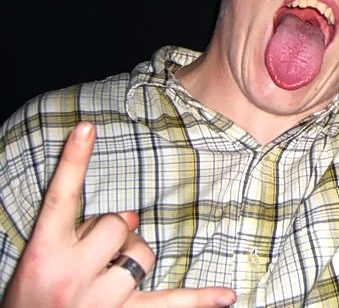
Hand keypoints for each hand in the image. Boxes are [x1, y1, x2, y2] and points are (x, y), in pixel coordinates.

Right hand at [1, 122, 236, 307]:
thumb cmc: (32, 299)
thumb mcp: (40, 261)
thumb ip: (79, 232)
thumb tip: (133, 218)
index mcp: (43, 253)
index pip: (60, 197)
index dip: (74, 161)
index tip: (88, 127)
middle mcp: (69, 275)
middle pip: (117, 225)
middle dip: (112, 234)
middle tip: (88, 258)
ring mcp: (98, 300)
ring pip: (142, 255)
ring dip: (132, 260)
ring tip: (102, 281)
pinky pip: (167, 305)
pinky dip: (198, 300)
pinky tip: (227, 295)